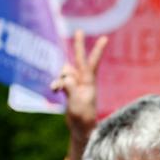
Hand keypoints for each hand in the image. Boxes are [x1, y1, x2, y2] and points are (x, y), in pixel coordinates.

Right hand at [50, 30, 107, 148]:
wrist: (80, 129)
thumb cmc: (82, 117)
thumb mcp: (76, 103)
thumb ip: (71, 89)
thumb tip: (65, 77)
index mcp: (89, 83)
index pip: (93, 62)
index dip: (98, 50)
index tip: (105, 38)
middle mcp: (83, 81)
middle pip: (79, 59)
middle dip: (79, 45)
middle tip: (79, 30)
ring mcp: (76, 85)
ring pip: (65, 71)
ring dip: (59, 78)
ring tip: (56, 90)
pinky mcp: (70, 90)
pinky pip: (60, 81)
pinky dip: (56, 85)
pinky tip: (54, 92)